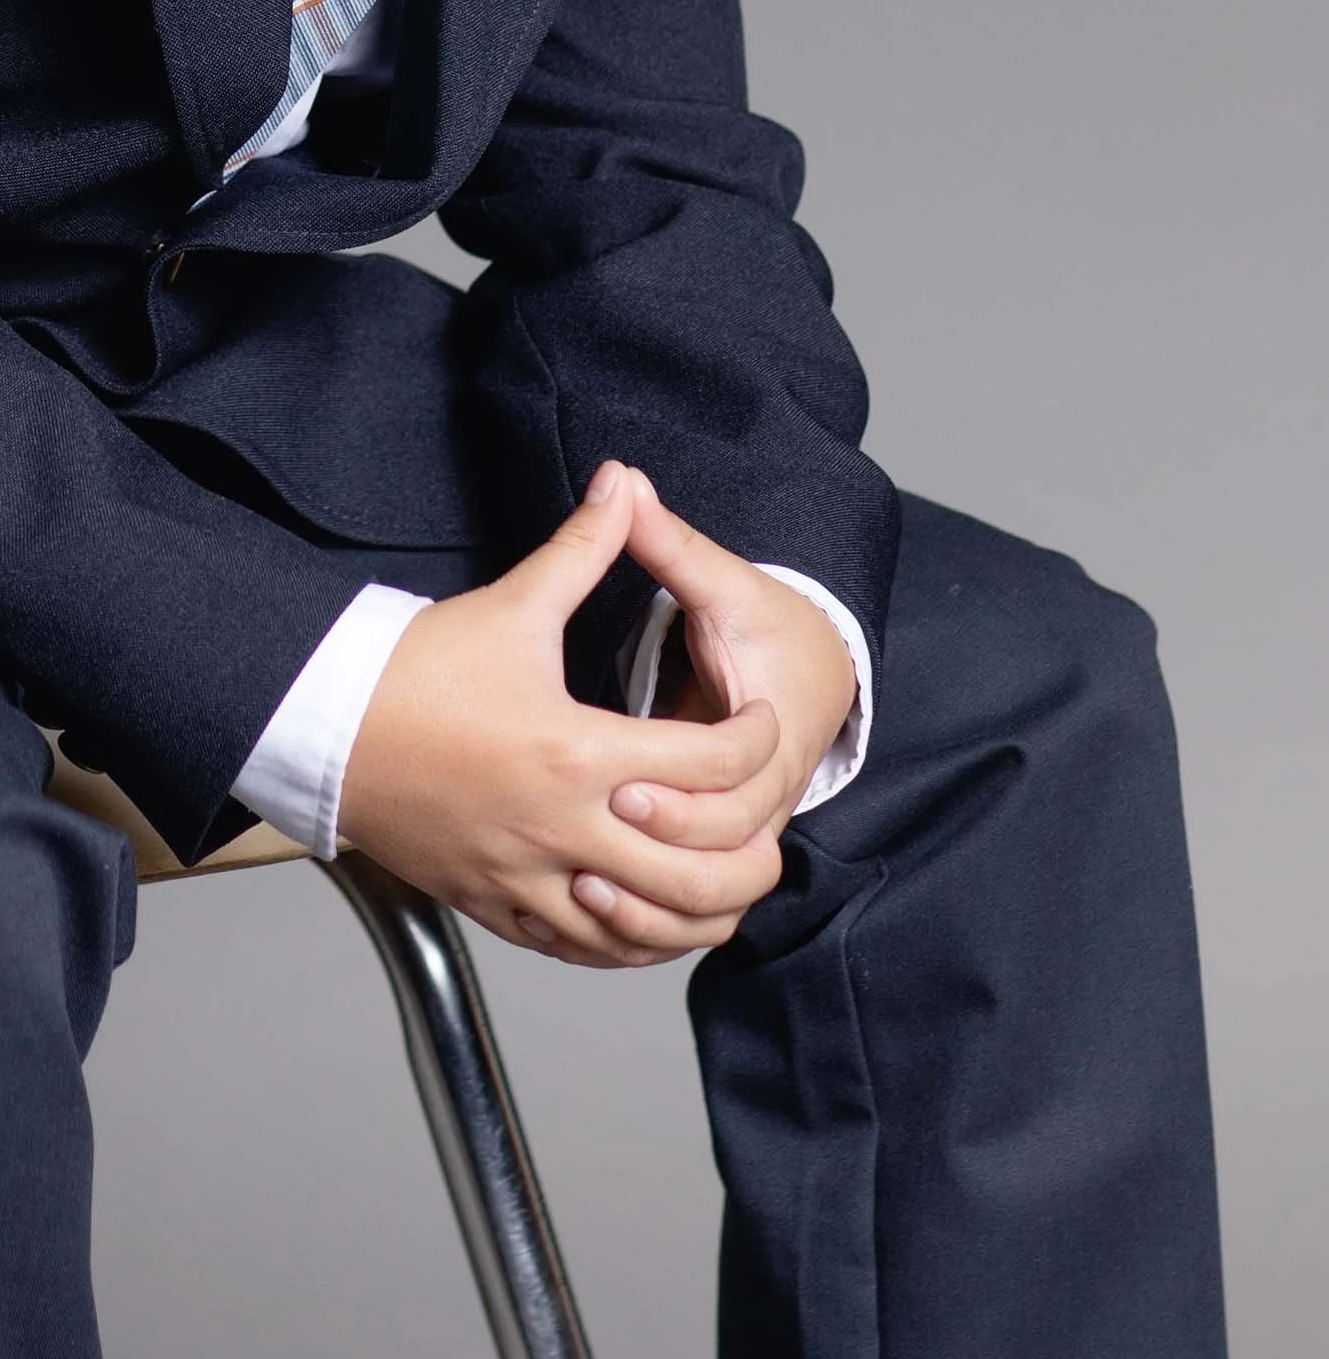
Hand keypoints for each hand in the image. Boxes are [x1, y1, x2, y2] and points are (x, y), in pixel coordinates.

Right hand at [337, 463, 789, 965]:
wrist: (325, 727)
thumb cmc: (416, 669)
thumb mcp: (511, 604)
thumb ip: (582, 548)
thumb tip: (623, 481)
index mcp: (577, 753)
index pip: (708, 764)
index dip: (752, 738)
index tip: (757, 722)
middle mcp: (561, 828)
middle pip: (696, 872)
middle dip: (750, 849)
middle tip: (761, 813)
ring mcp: (526, 877)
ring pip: (643, 930)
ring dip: (692, 910)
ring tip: (716, 875)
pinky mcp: (494, 903)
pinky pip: (579, 948)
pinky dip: (622, 939)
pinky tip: (638, 912)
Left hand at [589, 474, 858, 953]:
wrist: (817, 669)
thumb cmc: (769, 626)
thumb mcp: (722, 583)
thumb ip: (669, 541)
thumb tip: (622, 479)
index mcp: (771, 735)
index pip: (736, 791)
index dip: (679, 795)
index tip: (621, 777)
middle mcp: (765, 796)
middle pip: (723, 860)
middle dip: (661, 852)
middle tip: (593, 834)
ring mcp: (746, 831)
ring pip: (711, 902)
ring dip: (654, 905)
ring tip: (583, 888)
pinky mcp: (721, 850)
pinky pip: (692, 908)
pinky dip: (651, 920)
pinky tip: (590, 910)